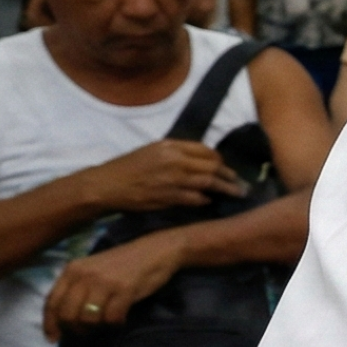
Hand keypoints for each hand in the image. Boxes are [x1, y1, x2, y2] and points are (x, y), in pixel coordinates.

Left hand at [43, 231, 189, 340]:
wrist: (155, 250)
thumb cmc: (123, 263)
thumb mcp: (92, 271)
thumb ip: (76, 288)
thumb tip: (65, 319)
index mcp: (72, 270)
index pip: (52, 302)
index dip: (50, 324)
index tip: (54, 339)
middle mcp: (84, 275)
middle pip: (67, 315)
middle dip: (75, 329)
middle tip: (87, 332)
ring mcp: (104, 282)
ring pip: (88, 319)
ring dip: (96, 327)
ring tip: (105, 323)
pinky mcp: (125, 290)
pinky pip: (112, 318)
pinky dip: (115, 324)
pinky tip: (121, 318)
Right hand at [81, 140, 242, 213]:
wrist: (106, 185)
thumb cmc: (127, 167)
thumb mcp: (151, 150)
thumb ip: (175, 153)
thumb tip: (200, 160)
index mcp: (169, 146)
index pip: (205, 150)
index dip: (218, 159)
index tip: (224, 165)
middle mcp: (174, 160)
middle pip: (212, 166)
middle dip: (229, 174)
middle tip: (239, 181)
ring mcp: (173, 179)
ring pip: (209, 183)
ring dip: (226, 188)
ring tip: (237, 192)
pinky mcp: (170, 197)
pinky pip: (196, 198)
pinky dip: (206, 199)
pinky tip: (210, 201)